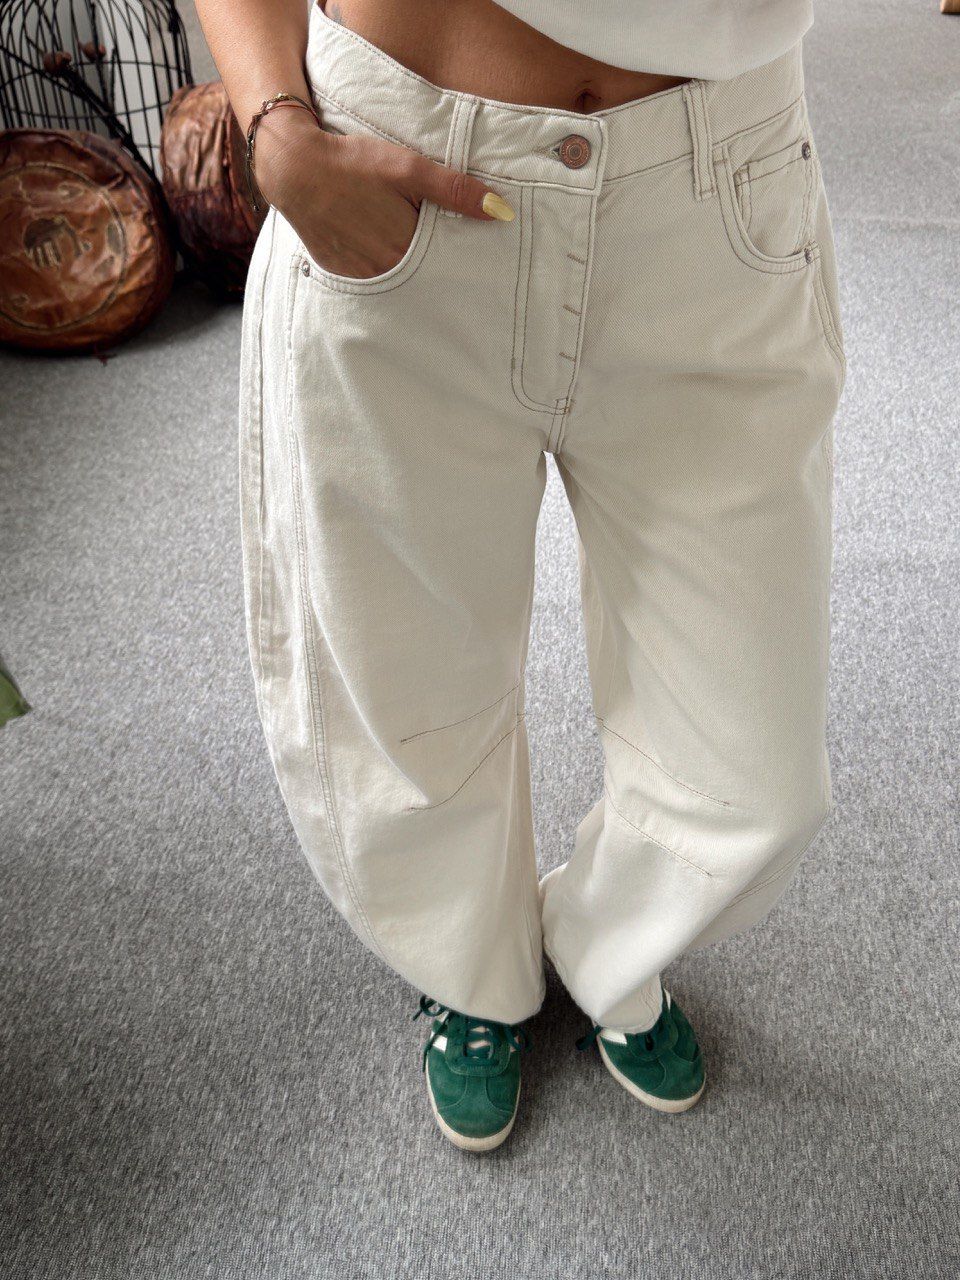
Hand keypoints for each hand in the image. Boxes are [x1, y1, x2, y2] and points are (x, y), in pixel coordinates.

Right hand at [252, 109, 514, 278]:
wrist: (294, 168)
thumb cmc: (354, 164)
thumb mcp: (408, 169)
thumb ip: (455, 191)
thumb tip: (501, 212)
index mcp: (404, 251)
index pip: (444, 266)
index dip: (457, 261)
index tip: (475, 264)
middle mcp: (382, 272)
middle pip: (421, 276)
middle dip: (435, 269)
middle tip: (446, 260)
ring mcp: (359, 276)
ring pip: (397, 280)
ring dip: (407, 271)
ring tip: (410, 251)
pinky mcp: (339, 272)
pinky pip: (370, 279)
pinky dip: (381, 270)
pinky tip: (383, 252)